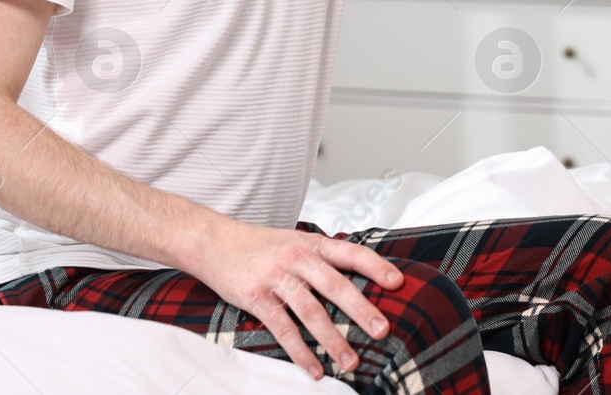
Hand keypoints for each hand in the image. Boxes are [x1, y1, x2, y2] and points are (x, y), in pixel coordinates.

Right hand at [193, 219, 403, 380]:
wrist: (212, 241)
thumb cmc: (258, 245)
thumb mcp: (293, 241)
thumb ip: (321, 258)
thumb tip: (356, 278)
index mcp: (311, 244)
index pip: (350, 252)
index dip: (375, 266)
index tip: (397, 282)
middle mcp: (296, 257)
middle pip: (334, 285)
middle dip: (360, 310)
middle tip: (382, 330)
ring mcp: (275, 277)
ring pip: (310, 311)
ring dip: (332, 339)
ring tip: (350, 361)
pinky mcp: (256, 297)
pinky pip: (282, 328)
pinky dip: (299, 351)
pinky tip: (314, 369)